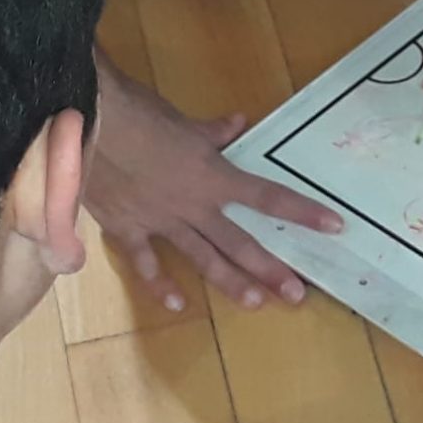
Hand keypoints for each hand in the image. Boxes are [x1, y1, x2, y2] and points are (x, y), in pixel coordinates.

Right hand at [85, 64, 343, 310]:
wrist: (88, 123)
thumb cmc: (141, 115)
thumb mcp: (185, 122)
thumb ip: (214, 131)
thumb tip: (238, 123)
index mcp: (214, 176)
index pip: (268, 197)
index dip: (303, 211)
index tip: (334, 226)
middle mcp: (195, 205)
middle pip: (240, 241)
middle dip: (270, 268)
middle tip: (296, 294)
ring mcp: (162, 221)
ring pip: (203, 257)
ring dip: (230, 282)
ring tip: (255, 303)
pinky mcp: (128, 228)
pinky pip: (146, 262)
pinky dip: (160, 284)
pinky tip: (177, 307)